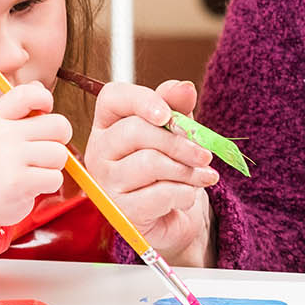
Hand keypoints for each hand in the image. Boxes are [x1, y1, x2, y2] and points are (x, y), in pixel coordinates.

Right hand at [0, 81, 71, 226]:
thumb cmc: (5, 160)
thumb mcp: (8, 128)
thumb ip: (24, 107)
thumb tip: (39, 85)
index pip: (28, 93)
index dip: (44, 99)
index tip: (43, 110)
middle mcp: (1, 133)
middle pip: (59, 125)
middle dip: (57, 141)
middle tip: (38, 152)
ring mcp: (8, 157)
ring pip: (60, 154)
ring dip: (53, 166)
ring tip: (33, 169)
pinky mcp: (16, 181)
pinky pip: (54, 177)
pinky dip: (49, 183)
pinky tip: (31, 184)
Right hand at [83, 79, 217, 263]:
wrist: (174, 218)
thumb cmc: (171, 169)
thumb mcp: (177, 132)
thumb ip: (177, 108)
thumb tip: (184, 87)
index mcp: (109, 125)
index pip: (113, 98)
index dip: (142, 100)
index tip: (168, 115)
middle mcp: (99, 151)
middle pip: (135, 130)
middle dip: (179, 142)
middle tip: (205, 155)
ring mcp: (106, 183)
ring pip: (150, 163)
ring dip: (187, 170)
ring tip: (202, 176)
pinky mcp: (122, 212)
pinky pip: (159, 194)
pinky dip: (184, 194)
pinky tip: (187, 196)